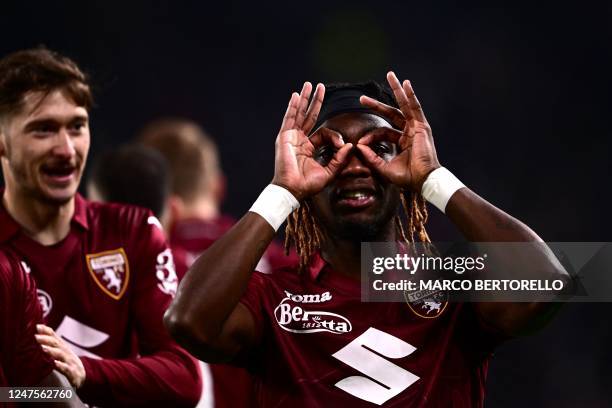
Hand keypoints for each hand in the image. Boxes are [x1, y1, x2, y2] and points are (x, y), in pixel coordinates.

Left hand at [36, 324, 85, 387]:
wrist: (83, 376)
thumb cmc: (67, 362)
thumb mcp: (61, 352)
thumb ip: (51, 344)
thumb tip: (37, 335)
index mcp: (62, 347)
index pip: (54, 337)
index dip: (46, 331)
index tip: (37, 326)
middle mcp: (66, 352)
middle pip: (56, 344)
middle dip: (46, 339)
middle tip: (36, 336)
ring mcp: (70, 361)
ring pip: (61, 355)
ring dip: (52, 351)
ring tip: (42, 348)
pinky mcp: (72, 372)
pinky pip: (66, 369)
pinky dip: (61, 366)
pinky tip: (55, 363)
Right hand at [271, 82, 352, 199]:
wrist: (293, 190)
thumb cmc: (308, 185)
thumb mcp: (329, 172)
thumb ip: (340, 159)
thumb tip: (350, 146)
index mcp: (309, 148)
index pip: (323, 133)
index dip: (335, 137)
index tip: (341, 146)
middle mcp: (299, 140)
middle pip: (309, 116)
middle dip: (315, 101)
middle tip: (321, 87)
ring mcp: (290, 137)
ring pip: (299, 113)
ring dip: (304, 98)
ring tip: (309, 85)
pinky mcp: (284, 137)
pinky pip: (289, 119)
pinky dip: (293, 107)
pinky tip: (296, 95)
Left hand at [357, 71, 440, 191]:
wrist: (423, 180)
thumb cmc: (407, 177)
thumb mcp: (384, 168)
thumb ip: (371, 157)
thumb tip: (358, 146)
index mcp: (402, 142)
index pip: (383, 132)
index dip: (370, 136)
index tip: (361, 143)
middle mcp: (409, 132)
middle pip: (391, 113)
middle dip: (376, 105)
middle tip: (361, 99)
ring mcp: (416, 128)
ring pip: (404, 104)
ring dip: (397, 90)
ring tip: (390, 75)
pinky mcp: (422, 126)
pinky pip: (415, 107)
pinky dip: (410, 95)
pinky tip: (405, 84)